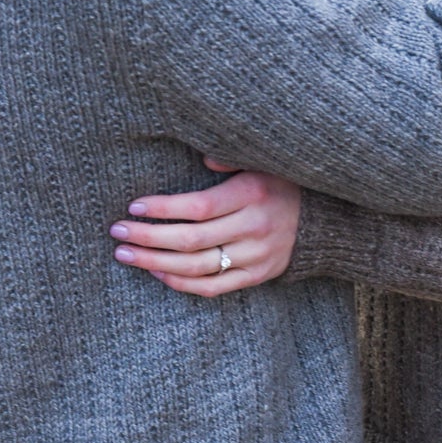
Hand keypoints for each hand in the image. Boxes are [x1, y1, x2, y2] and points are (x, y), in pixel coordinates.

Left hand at [110, 159, 300, 296]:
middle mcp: (254, 227)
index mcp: (253, 194)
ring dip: (155, 262)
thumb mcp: (263, 161)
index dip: (163, 209)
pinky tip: (156, 272)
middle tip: (117, 231)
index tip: (134, 206)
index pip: (199, 207)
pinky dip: (181, 283)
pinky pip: (212, 287)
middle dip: (148, 236)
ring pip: (197, 267)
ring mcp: (256, 256)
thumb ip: (233, 157)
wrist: (324, 221)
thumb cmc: (281, 182)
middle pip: (192, 240)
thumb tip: (204, 155)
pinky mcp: (256, 276)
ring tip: (125, 253)